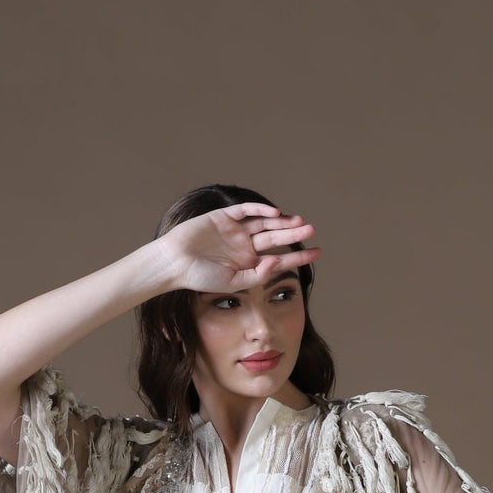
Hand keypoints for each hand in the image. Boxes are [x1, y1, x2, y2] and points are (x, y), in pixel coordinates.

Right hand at [160, 202, 321, 294]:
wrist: (174, 263)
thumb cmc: (200, 278)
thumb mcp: (232, 283)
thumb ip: (256, 275)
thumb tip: (277, 263)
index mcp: (248, 263)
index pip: (279, 258)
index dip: (299, 256)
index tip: (317, 253)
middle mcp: (244, 246)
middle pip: (275, 238)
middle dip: (294, 235)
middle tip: (312, 230)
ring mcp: (235, 230)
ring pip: (264, 223)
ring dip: (281, 221)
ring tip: (299, 222)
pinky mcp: (224, 217)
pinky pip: (245, 210)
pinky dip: (259, 209)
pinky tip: (274, 213)